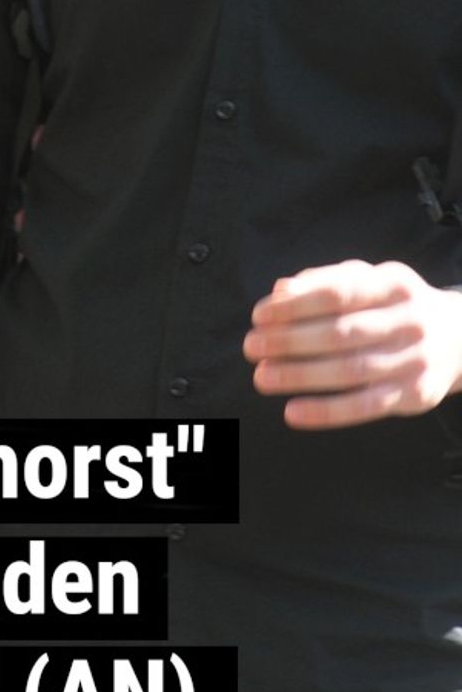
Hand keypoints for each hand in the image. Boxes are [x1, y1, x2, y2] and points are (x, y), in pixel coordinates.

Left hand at [245, 260, 461, 427]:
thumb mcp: (366, 279)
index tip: (258, 316)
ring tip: (262, 377)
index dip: (295, 306)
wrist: (459, 338)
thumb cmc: (392, 304)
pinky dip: (327, 412)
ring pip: (350, 371)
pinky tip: (292, 412)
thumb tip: (280, 290)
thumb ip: (323, 280)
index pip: (338, 293)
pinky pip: (366, 407)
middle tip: (251, 347)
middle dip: (289, 341)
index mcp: (394, 285)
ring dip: (300, 376)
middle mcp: (410, 322)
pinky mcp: (415, 396)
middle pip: (341, 334)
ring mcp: (415, 361)